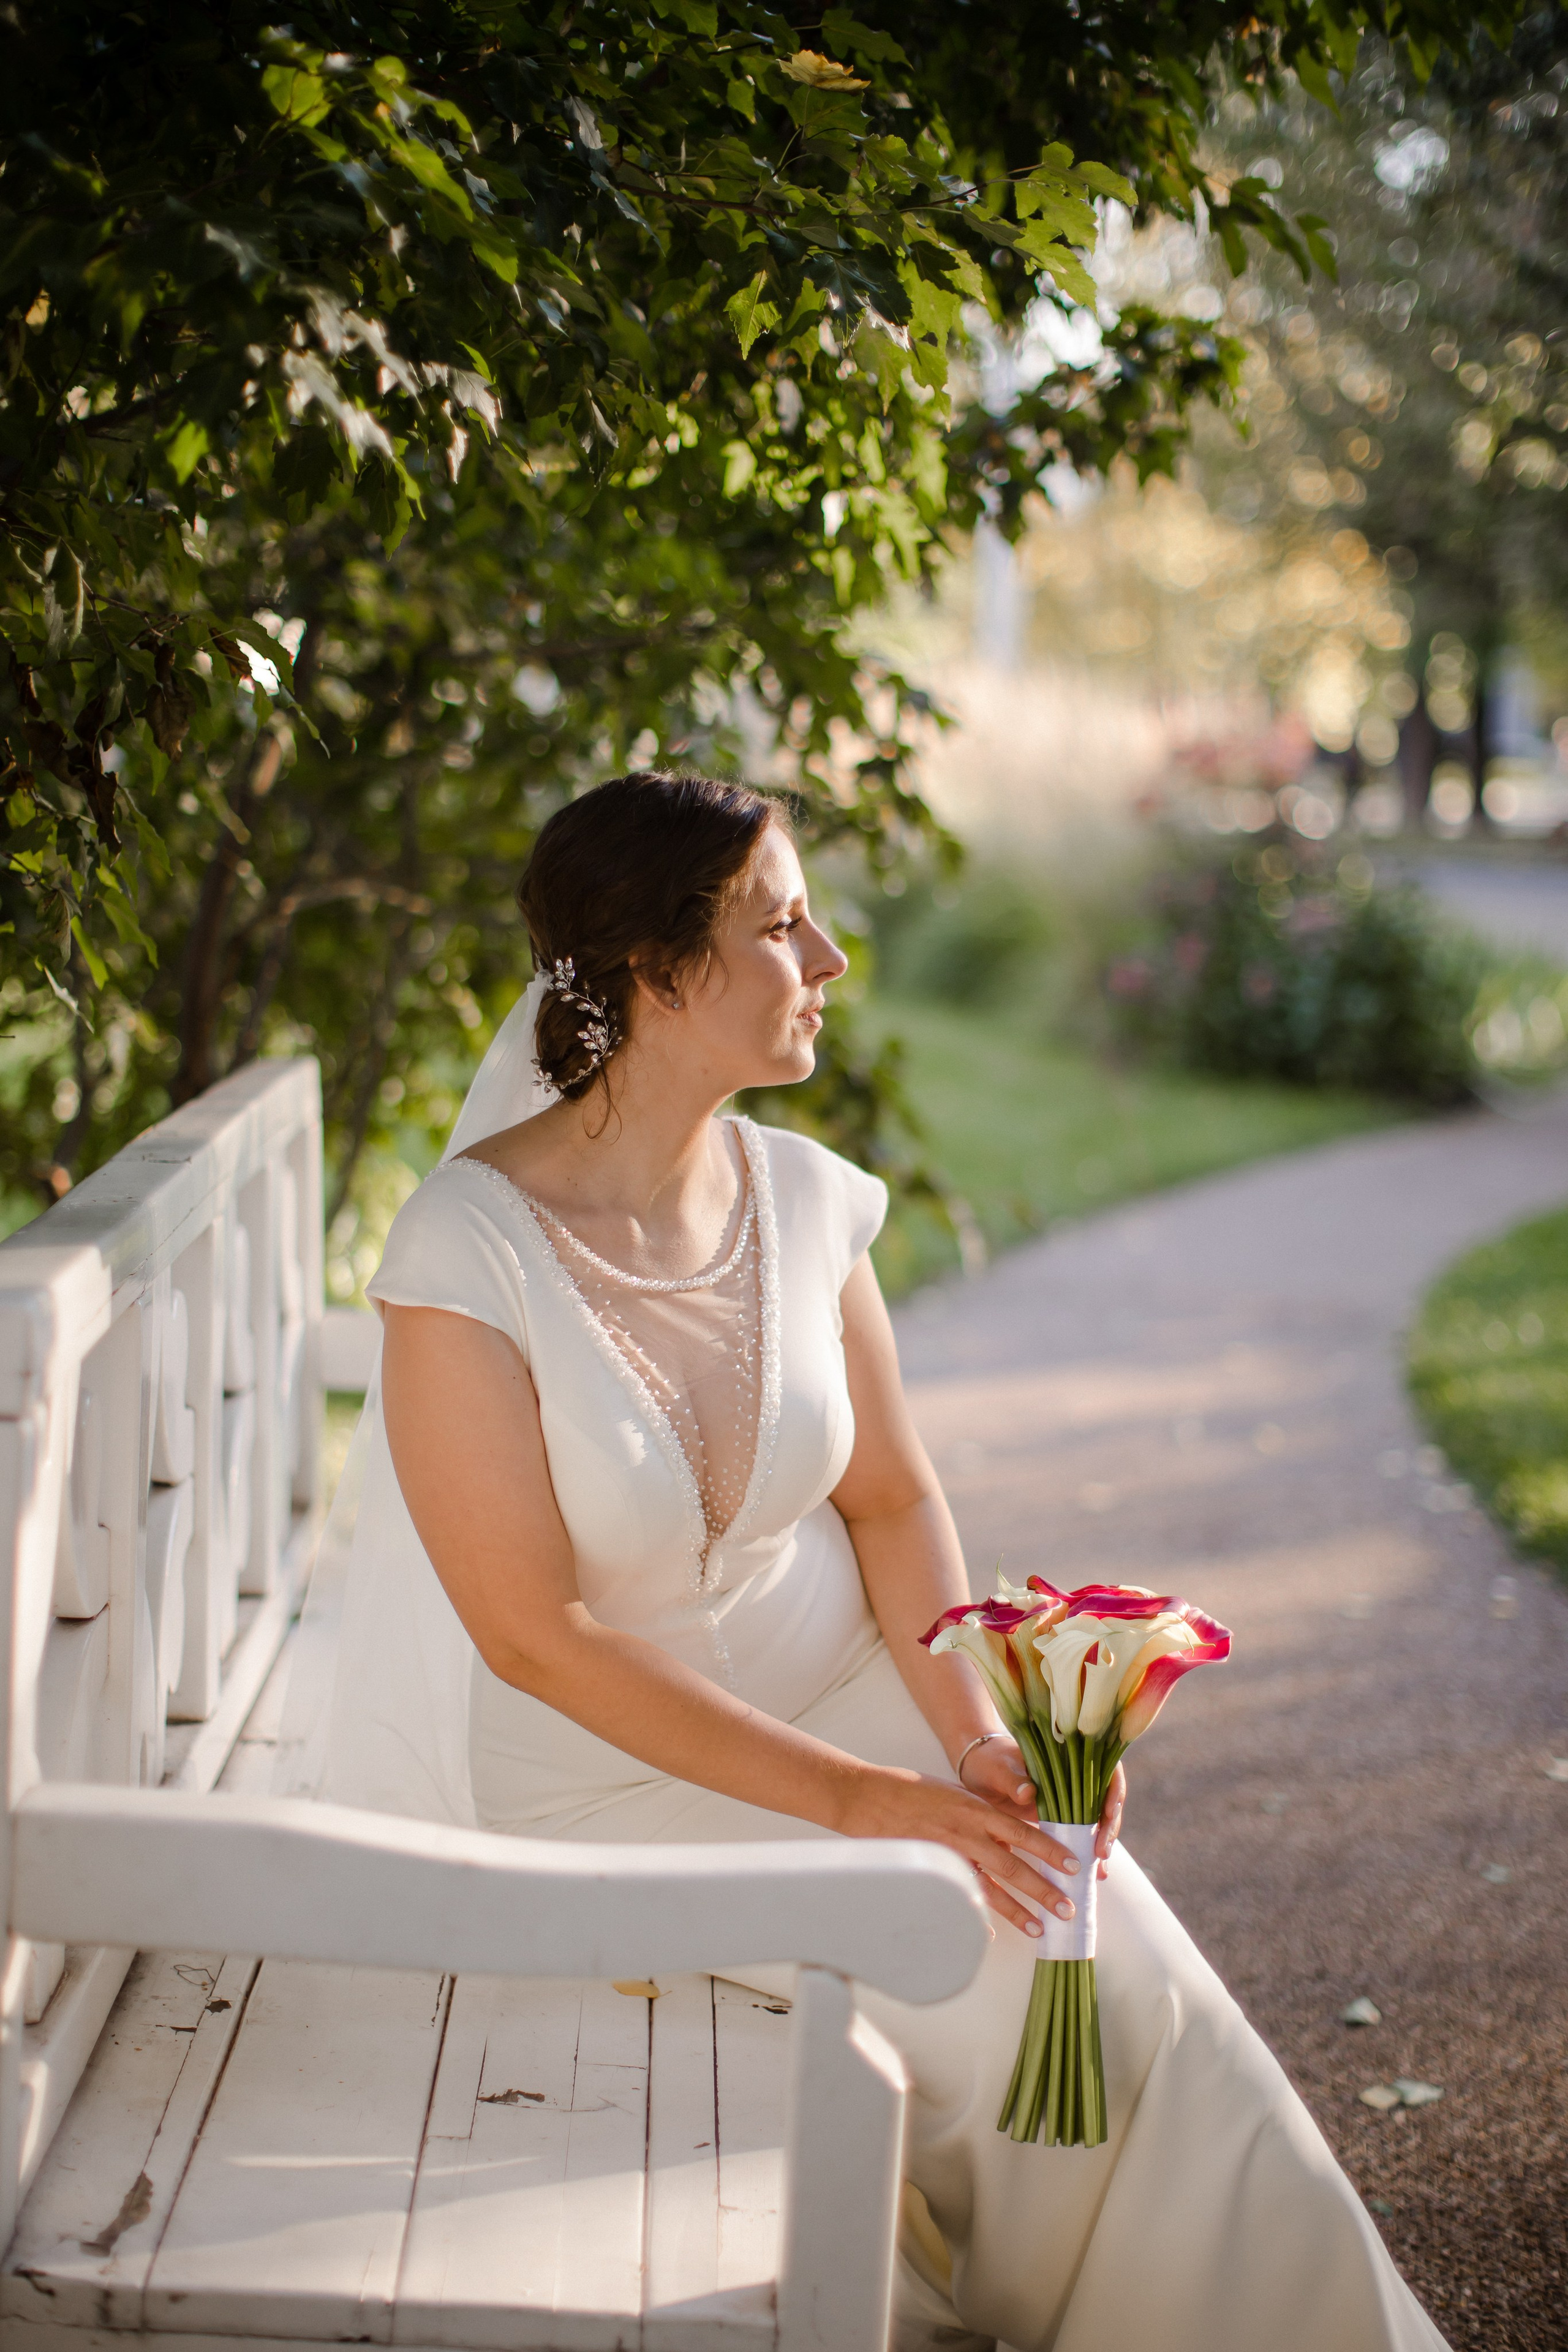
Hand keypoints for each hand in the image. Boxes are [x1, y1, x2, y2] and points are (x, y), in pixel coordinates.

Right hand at [838, 1763, 1083, 1939]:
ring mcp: (948, 1855)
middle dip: (1043, 1889)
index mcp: (977, 1809)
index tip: (1073, 1865)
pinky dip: (975, 1918)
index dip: (1050, 1850)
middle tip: (1067, 1907)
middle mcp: (967, 1833)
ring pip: (991, 1889)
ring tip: (1040, 1928)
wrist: (870, 1796)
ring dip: (1018, 1911)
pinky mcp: (932, 1870)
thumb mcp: (956, 1794)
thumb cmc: (913, 1791)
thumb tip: (1012, 1830)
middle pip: (1014, 1866)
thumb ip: (984, 1813)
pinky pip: (960, 1898)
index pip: (1023, 1832)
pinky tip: (989, 1935)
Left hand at [960, 1736, 1126, 1882]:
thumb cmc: (989, 1763)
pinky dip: (1088, 1852)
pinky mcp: (1062, 1818)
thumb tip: (1028, 1791)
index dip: (1113, 1791)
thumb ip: (1013, 1779)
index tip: (1107, 1814)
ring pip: (1098, 1820)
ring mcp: (1071, 1799)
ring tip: (1100, 1868)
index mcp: (1067, 1757)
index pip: (1105, 1769)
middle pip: (1106, 1800)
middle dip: (1109, 1826)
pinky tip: (1095, 1874)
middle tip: (1101, 1852)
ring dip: (1102, 1842)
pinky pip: (1081, 1835)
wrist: (978, 1773)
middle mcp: (1075, 1778)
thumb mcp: (998, 1769)